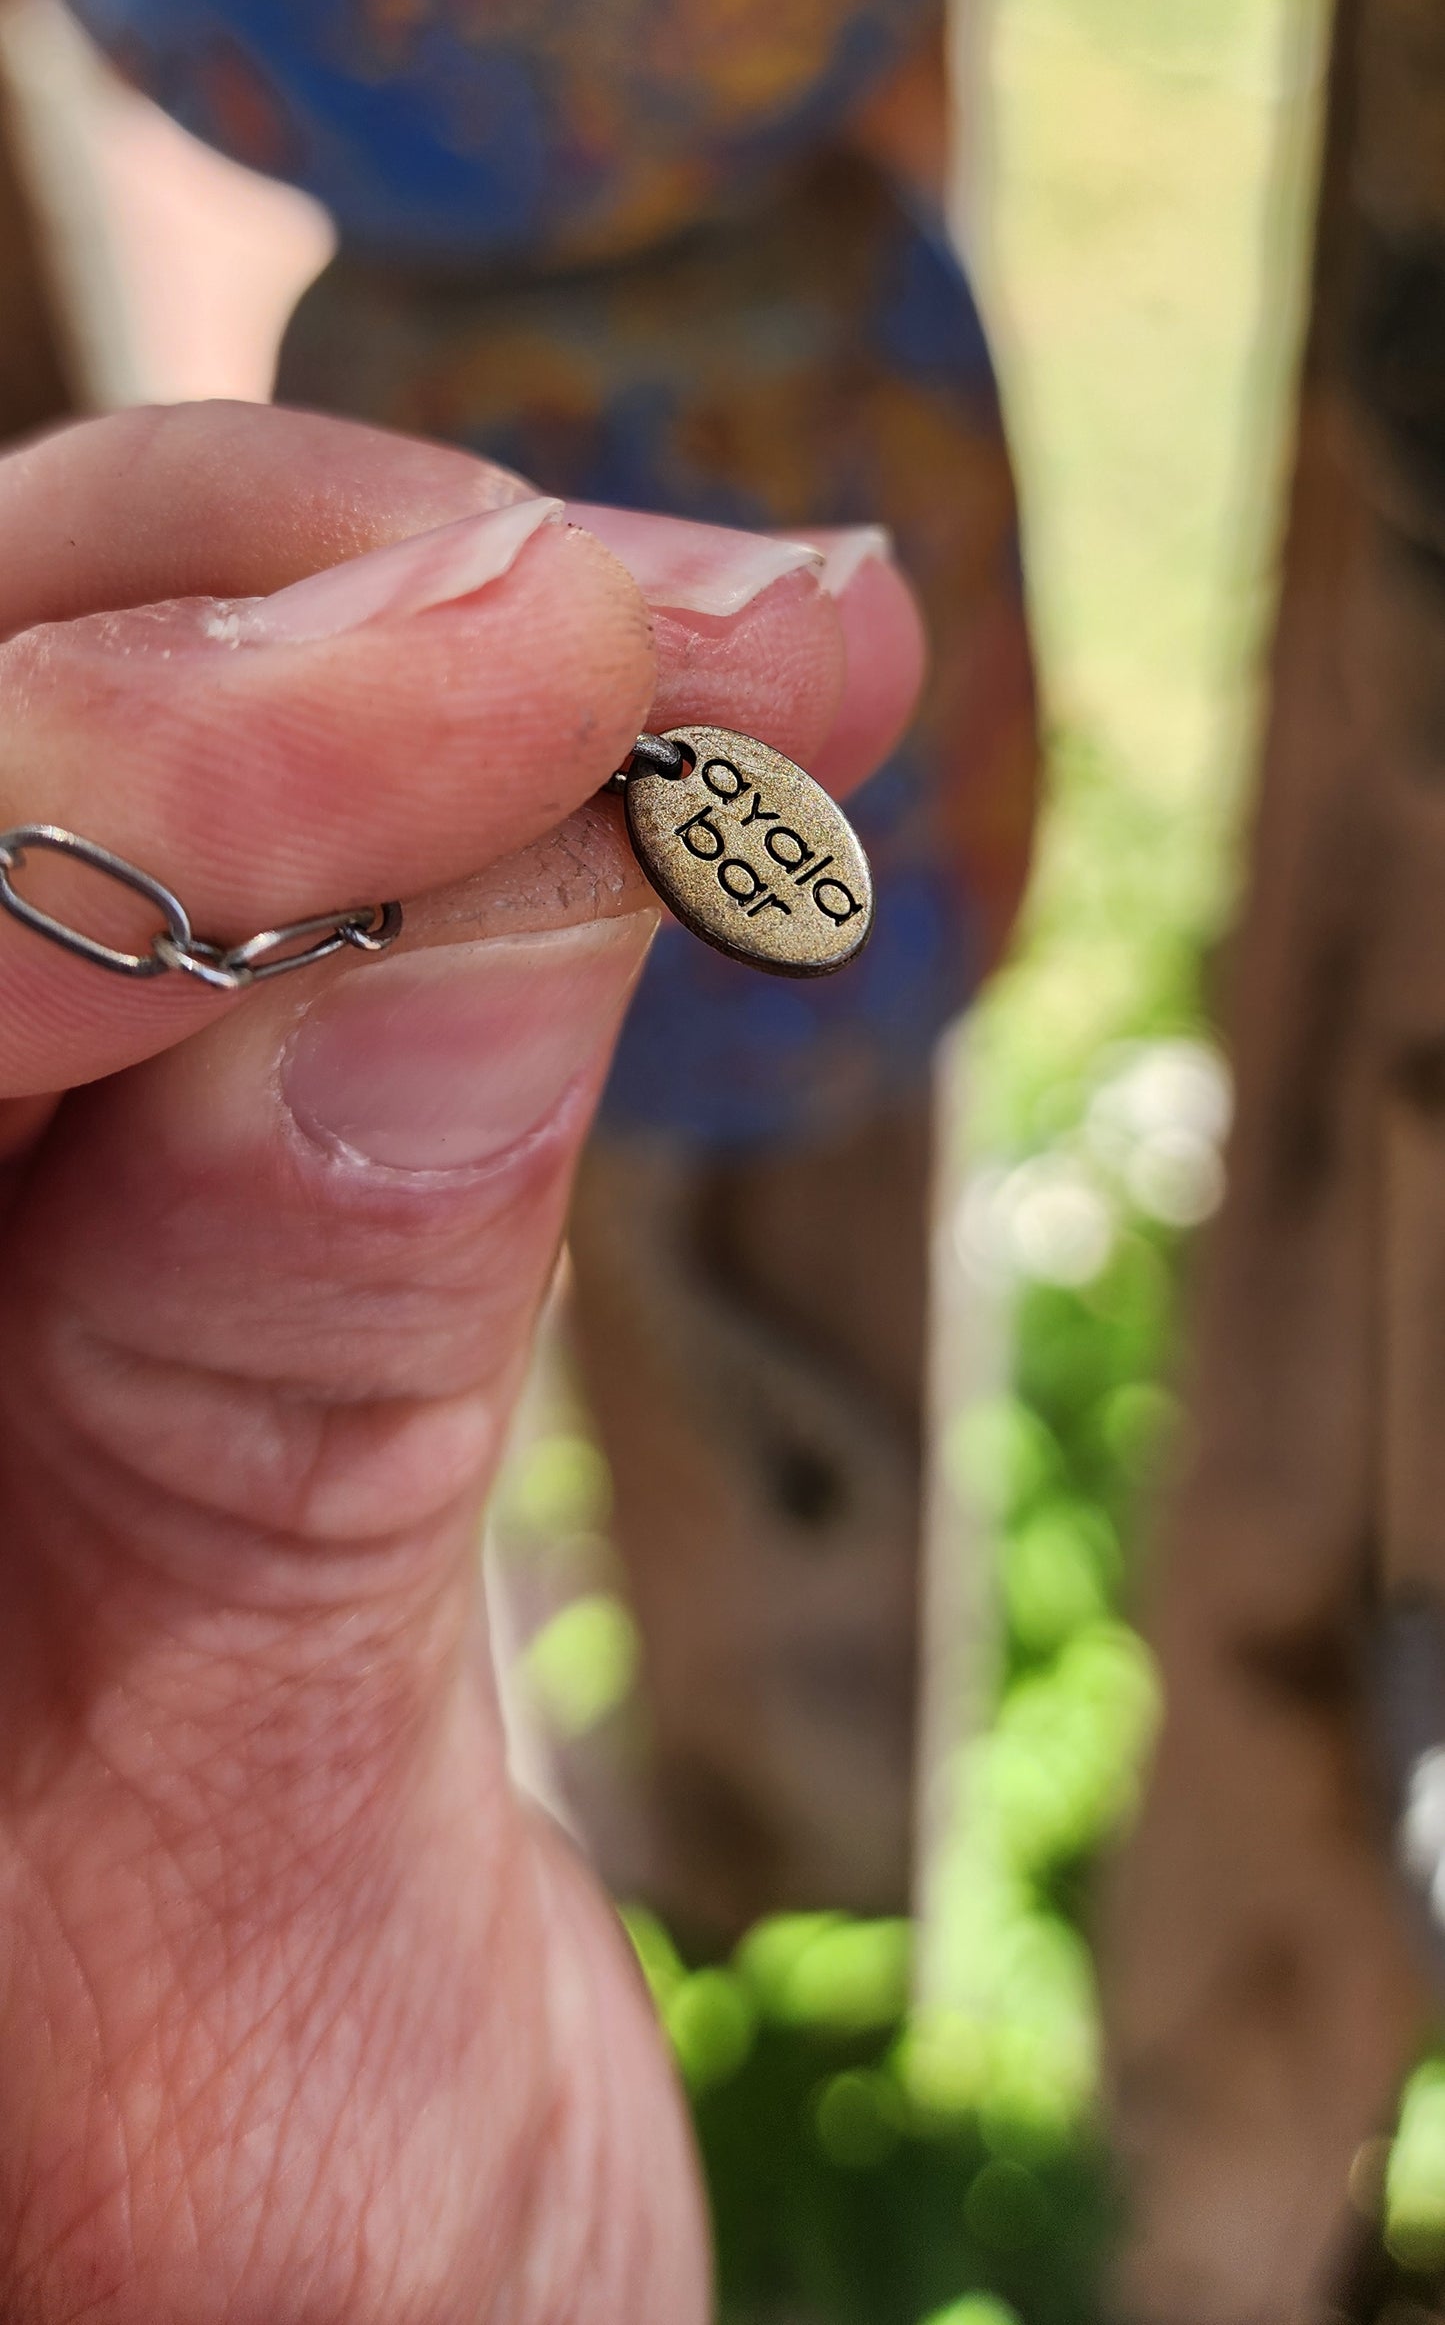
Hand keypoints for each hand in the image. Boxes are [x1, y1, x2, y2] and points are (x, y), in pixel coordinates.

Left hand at [0, 402, 923, 2323]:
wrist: (271, 2322)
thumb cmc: (210, 2288)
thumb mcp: (252, 1975)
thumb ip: (281, 1453)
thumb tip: (480, 918)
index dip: (95, 797)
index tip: (518, 701)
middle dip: (253, 641)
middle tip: (665, 633)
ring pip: (23, 715)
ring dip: (390, 641)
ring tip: (753, 658)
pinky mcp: (55, 1158)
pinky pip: (201, 868)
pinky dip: (450, 765)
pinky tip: (674, 727)